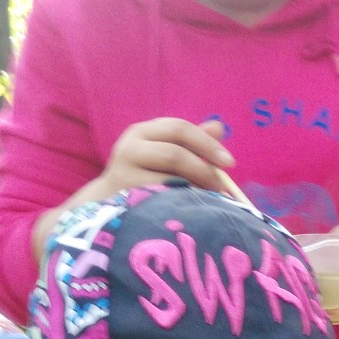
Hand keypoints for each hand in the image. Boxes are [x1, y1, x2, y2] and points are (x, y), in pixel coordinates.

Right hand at [89, 118, 235, 200]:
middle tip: (220, 186)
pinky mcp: (124, 199)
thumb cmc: (145, 174)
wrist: (109, 202)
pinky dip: (180, 206)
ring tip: (207, 200)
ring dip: (194, 190)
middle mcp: (130, 148)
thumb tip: (219, 127)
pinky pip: (160, 202)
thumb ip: (192, 141)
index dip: (207, 144)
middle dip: (203, 169)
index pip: (179, 128)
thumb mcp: (166, 152)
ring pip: (168, 180)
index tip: (229, 162)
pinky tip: (190, 212)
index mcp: (142, 132)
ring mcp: (123, 175)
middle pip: (174, 153)